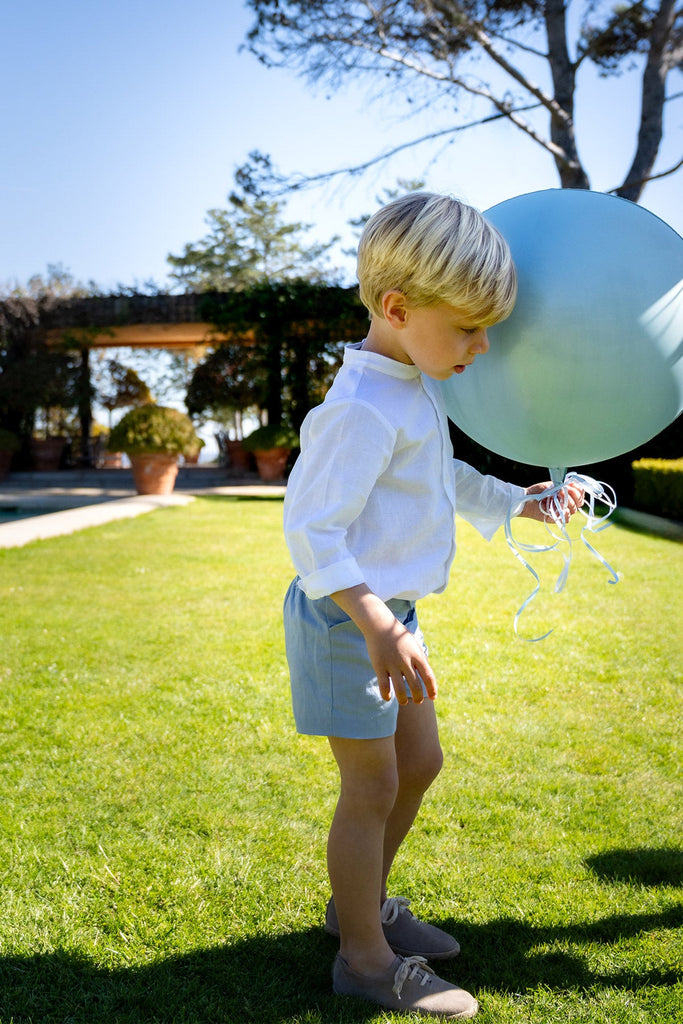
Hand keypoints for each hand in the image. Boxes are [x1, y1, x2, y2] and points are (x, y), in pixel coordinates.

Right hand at [330, 584, 436, 703]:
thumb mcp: (413, 644)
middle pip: (415, 685)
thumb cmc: (398, 635)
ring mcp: (392, 663)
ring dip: (403, 699)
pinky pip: (384, 685)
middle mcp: (405, 660)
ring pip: (399, 688)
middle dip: (418, 697)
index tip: (433, 697)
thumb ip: (420, 659)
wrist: (379, 624)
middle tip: (418, 701)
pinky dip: (386, 694)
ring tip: (404, 702)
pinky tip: (388, 698)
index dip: (432, 688)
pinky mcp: (379, 665)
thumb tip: (426, 676)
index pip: (428, 676)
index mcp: (416, 654)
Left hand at [521, 481, 584, 523]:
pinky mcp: (556, 519)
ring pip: (574, 509)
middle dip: (575, 494)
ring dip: (568, 501)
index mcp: (567, 495)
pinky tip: (560, 506)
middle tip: (565, 489)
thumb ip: (563, 485)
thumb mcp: (551, 485)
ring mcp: (562, 512)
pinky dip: (565, 512)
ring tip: (558, 494)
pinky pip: (567, 519)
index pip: (580, 494)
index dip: (579, 489)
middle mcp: (566, 504)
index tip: (571, 484)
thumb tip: (573, 484)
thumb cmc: (537, 492)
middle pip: (580, 502)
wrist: (525, 499)